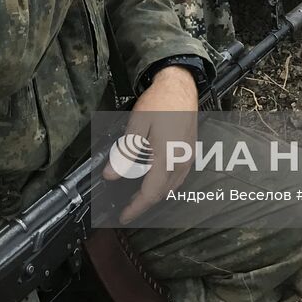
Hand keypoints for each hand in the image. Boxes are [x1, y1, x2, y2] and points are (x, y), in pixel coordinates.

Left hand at [102, 65, 198, 223]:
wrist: (181, 85)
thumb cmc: (159, 102)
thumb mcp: (137, 125)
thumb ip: (125, 153)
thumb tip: (110, 175)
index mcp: (166, 158)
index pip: (150, 193)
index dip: (136, 208)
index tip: (123, 216)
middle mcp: (181, 162)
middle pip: (162, 193)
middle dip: (143, 203)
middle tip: (126, 207)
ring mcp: (188, 157)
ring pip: (172, 187)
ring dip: (154, 194)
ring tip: (136, 195)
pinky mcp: (190, 151)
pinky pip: (178, 177)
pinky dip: (164, 184)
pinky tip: (153, 178)